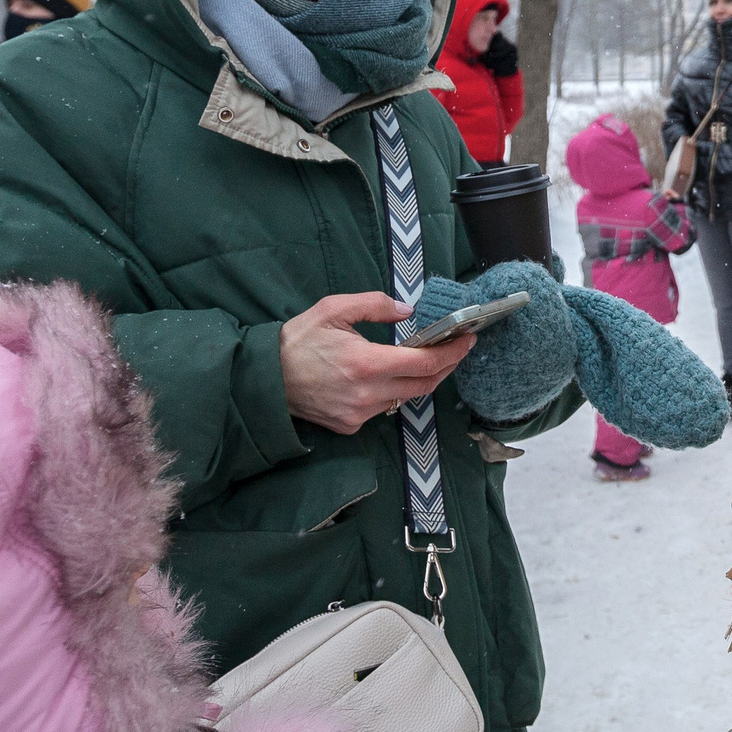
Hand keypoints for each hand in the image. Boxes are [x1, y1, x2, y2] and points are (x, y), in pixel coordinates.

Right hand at [279, 292, 474, 435]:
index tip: (468, 340)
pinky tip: (385, 378)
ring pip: (404, 398)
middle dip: (446, 366)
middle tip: (456, 349)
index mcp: (366, 363)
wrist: (263, 380)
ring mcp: (360, 414)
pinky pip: (383, 409)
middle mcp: (368, 394)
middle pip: (424, 385)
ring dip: (418, 379)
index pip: (425, 363)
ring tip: (424, 359)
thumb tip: (407, 311)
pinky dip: (391, 392)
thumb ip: (374, 306)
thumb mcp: (332, 309)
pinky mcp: (351, 426)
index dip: (452, 352)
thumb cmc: (297, 341)